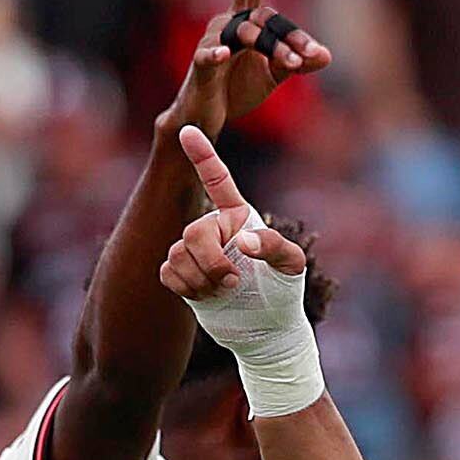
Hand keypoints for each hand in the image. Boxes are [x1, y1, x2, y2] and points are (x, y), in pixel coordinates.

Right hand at [158, 126, 310, 338]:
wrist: (266, 330)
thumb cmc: (283, 292)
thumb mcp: (292, 266)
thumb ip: (273, 245)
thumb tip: (242, 241)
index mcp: (237, 216)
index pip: (217, 180)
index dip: (202, 156)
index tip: (187, 129)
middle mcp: (213, 229)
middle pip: (192, 233)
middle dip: (211, 261)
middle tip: (233, 281)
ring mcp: (195, 252)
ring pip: (177, 254)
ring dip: (201, 280)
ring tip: (224, 292)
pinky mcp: (182, 275)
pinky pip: (167, 272)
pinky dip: (185, 287)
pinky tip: (204, 296)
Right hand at [165, 0, 330, 136]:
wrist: (205, 116)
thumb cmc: (236, 88)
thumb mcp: (273, 74)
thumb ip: (296, 62)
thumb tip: (327, 55)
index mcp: (243, 21)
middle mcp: (225, 24)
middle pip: (261, 17)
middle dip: (287, 34)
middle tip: (311, 54)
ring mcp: (211, 42)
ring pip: (244, 34)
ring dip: (271, 48)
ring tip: (292, 64)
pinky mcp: (200, 66)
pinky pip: (207, 55)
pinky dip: (215, 53)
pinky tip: (225, 54)